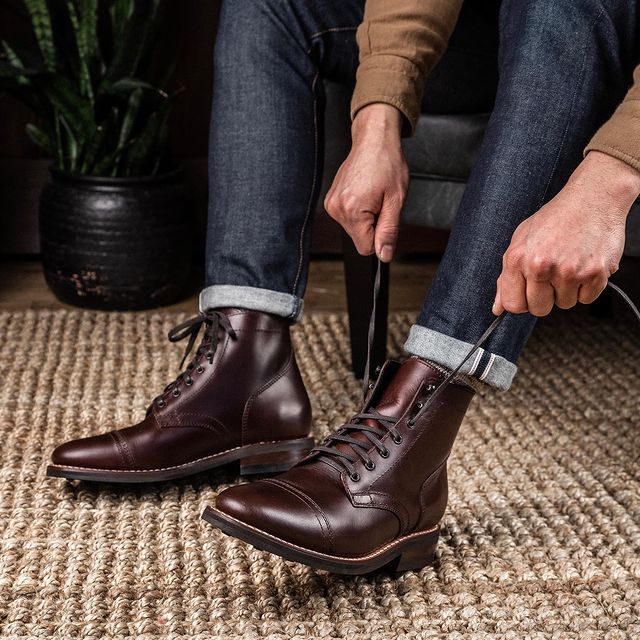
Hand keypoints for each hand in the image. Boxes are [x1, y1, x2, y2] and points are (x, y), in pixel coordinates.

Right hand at [324, 103, 408, 261]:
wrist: (374, 140)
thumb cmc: (387, 163)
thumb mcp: (396, 200)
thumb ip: (389, 231)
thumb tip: (384, 256)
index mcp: (352, 210)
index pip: (366, 247)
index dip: (380, 236)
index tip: (385, 215)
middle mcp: (337, 209)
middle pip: (359, 238)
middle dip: (373, 225)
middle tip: (380, 201)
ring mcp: (331, 204)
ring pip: (354, 229)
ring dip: (366, 217)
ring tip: (373, 194)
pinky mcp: (331, 200)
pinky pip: (348, 218)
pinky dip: (358, 210)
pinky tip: (364, 192)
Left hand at [494, 151, 639, 316]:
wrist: (593, 198)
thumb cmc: (556, 217)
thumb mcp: (521, 240)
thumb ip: (507, 277)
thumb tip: (498, 308)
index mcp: (519, 258)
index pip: (513, 304)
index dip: (521, 302)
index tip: (527, 293)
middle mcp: (542, 266)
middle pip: (539, 309)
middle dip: (545, 298)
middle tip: (551, 276)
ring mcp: (569, 271)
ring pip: (564, 304)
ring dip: (567, 290)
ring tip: (569, 264)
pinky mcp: (595, 273)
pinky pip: (587, 299)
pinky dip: (587, 287)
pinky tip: (584, 265)